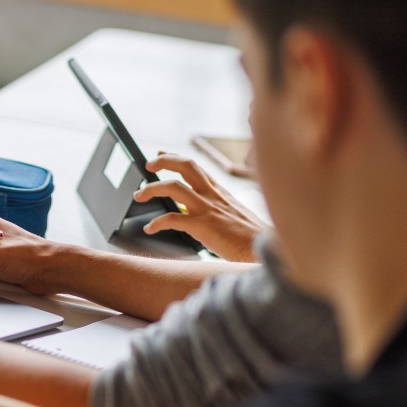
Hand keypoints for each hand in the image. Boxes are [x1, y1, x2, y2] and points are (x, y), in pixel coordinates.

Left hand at [134, 153, 266, 262]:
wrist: (267, 252)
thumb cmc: (255, 240)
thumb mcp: (238, 217)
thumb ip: (221, 212)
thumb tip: (206, 217)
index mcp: (221, 193)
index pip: (196, 168)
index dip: (176, 159)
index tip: (160, 154)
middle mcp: (214, 196)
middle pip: (186, 166)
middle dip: (163, 161)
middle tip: (148, 165)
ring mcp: (208, 209)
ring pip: (173, 188)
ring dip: (152, 188)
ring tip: (139, 195)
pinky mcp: (204, 227)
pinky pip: (172, 219)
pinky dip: (157, 223)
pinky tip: (150, 229)